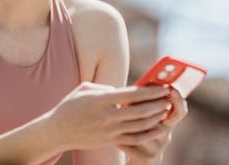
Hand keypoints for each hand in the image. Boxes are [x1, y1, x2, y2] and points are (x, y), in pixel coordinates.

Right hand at [48, 82, 171, 150]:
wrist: (58, 130)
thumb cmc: (70, 105)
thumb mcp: (84, 88)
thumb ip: (105, 87)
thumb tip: (122, 91)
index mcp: (101, 100)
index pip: (132, 94)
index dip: (150, 91)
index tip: (162, 87)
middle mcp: (107, 116)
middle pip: (140, 111)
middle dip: (158, 104)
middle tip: (169, 98)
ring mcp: (110, 131)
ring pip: (141, 125)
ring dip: (157, 118)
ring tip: (166, 110)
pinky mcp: (110, 141)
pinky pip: (135, 140)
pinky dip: (149, 134)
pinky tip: (158, 128)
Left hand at [115, 88, 187, 160]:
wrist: (138, 159)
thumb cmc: (138, 132)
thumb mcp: (145, 118)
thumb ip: (144, 104)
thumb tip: (140, 84)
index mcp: (167, 123)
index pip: (178, 111)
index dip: (178, 100)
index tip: (172, 89)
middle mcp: (165, 136)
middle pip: (158, 118)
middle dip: (143, 109)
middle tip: (128, 102)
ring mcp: (158, 148)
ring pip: (143, 130)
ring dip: (129, 124)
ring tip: (117, 118)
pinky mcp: (147, 158)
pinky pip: (131, 143)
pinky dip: (120, 139)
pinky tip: (112, 136)